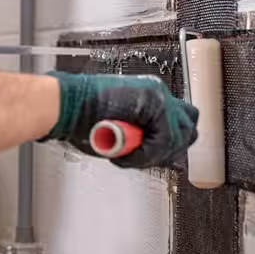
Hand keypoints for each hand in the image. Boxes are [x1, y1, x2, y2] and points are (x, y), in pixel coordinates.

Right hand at [43, 72, 198, 168]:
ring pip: (180, 134)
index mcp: (151, 99)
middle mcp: (158, 94)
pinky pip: (164, 139)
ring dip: (158, 152)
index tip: (158, 159)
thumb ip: (144, 143)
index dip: (171, 145)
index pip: (179, 123)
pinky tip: (126, 154)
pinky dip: (146, 154)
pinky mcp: (154, 101)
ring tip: (133, 156)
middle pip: (188, 126)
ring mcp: (158, 95)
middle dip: (171, 149)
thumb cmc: (82, 119)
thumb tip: (164, 159)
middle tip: (147, 158)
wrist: (67, 105)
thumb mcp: (119, 135)